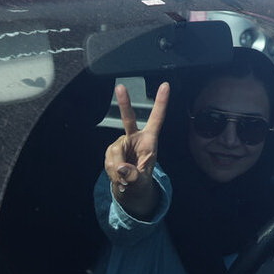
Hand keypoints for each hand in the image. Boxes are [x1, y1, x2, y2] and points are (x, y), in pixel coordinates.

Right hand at [104, 81, 168, 219]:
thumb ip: (134, 176)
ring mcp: (121, 143)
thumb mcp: (142, 182)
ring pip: (114, 151)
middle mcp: (134, 137)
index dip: (161, 103)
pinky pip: (108, 160)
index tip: (165, 85)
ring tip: (123, 180)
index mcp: (149, 140)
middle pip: (128, 119)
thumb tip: (121, 169)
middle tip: (120, 87)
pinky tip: (117, 177)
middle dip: (124, 103)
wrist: (129, 189)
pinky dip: (111, 171)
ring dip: (116, 168)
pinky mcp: (111, 151)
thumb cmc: (140, 181)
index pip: (156, 119)